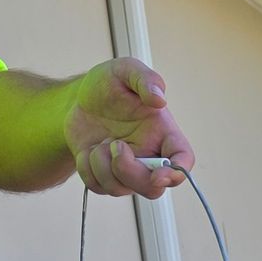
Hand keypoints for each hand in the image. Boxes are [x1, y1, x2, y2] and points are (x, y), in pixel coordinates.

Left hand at [63, 58, 193, 197]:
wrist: (78, 97)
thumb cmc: (108, 83)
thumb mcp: (125, 70)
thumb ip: (145, 79)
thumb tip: (159, 99)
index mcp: (163, 132)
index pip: (183, 160)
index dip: (177, 173)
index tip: (159, 174)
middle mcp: (149, 154)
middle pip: (153, 187)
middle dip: (129, 172)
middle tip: (114, 144)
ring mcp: (127, 168)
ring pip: (123, 190)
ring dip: (103, 167)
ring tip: (99, 143)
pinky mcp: (105, 175)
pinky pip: (99, 188)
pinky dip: (87, 170)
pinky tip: (88, 150)